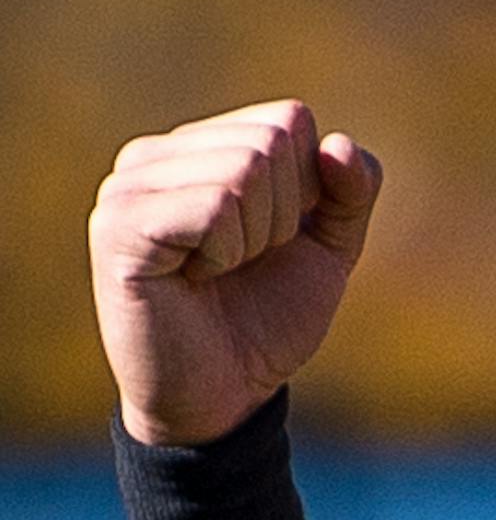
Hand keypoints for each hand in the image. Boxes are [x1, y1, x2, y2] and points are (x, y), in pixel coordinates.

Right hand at [89, 99, 381, 445]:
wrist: (223, 400)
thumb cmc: (265, 323)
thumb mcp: (328, 253)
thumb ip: (350, 193)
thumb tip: (337, 144)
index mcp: (201, 148)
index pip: (290, 119)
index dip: (308, 192)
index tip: (272, 243)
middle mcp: (157, 154)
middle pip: (270, 142)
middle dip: (282, 220)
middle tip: (242, 266)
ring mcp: (130, 184)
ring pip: (244, 170)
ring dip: (254, 240)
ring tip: (216, 274)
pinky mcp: (120, 224)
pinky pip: (214, 206)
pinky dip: (227, 252)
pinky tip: (195, 278)